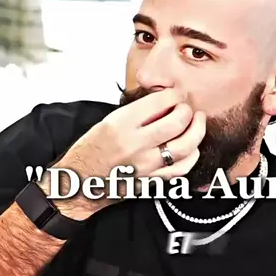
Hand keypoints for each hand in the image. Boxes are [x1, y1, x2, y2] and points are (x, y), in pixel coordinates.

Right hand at [43, 89, 205, 218]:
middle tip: (188, 108)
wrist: (79, 181)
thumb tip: (166, 101)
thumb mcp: (108, 121)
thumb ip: (138, 112)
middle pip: (178, 122)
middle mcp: (135, 144)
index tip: (177, 94)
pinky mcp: (152, 181)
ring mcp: (146, 165)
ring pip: (185, 146)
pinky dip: (192, 155)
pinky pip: (182, 168)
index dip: (175, 95)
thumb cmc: (92, 149)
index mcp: (122, 124)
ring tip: (197, 122)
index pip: (160, 102)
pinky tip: (191, 147)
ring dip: (197, 131)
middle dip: (188, 111)